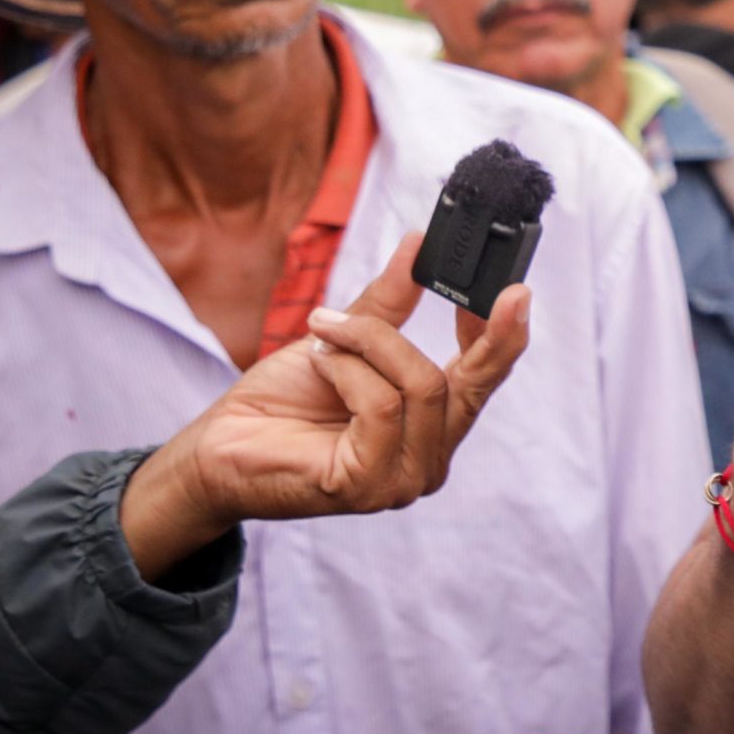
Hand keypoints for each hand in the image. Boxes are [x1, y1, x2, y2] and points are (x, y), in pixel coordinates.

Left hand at [119, 232, 531, 580]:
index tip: (515, 291)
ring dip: (367, 342)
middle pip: (469, 384)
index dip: (503, 338)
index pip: (483, 382)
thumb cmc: (280, 402)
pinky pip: (380, 404)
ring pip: (422, 384)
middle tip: (501, 289)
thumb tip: (418, 246)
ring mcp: (402, 480)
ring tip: (324, 331)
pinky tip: (319, 364)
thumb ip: (387, 303)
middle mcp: (428, 460)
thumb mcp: (343, 339)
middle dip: (479, 330)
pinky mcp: (368, 487)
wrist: (218, 448)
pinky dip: (347, 369)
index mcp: (431, 428)